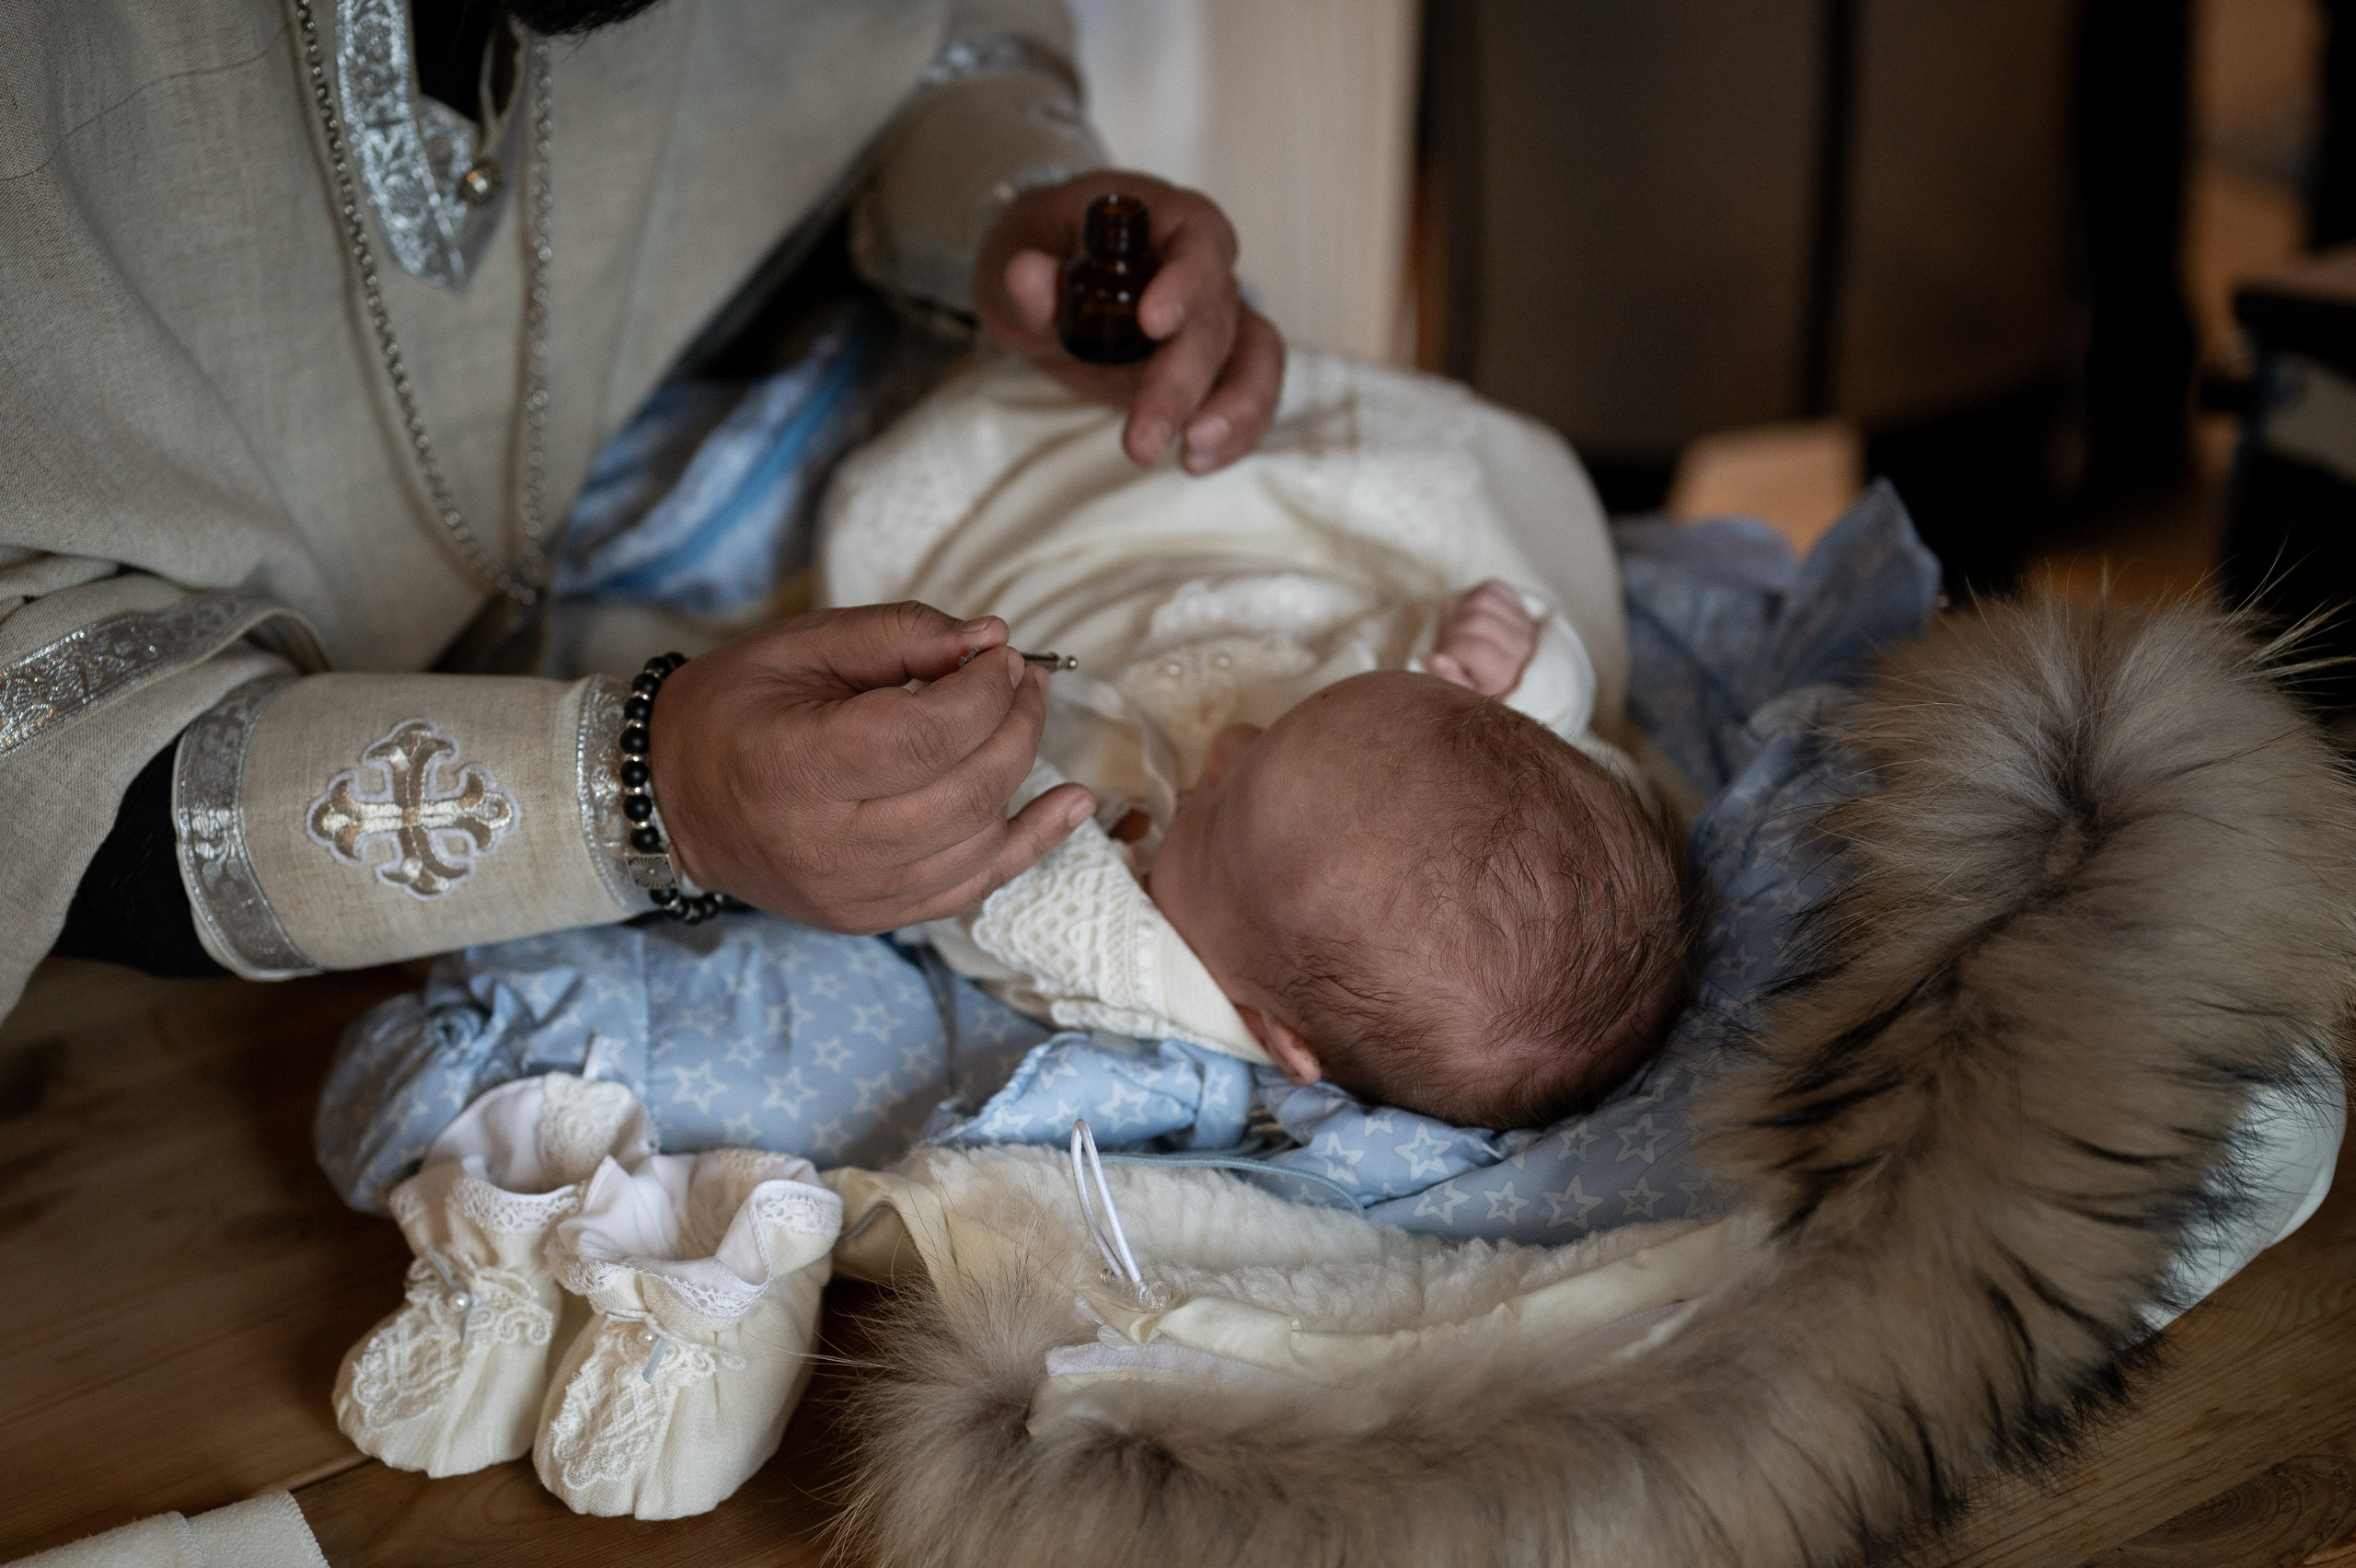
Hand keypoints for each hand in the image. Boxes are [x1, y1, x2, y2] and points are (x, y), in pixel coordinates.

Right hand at [647, 602, 1094, 932]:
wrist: (672, 800)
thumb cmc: (735, 709)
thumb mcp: (801, 646)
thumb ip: (899, 636)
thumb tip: (990, 639)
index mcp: (799, 767)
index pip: (929, 735)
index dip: (985, 690)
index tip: (1001, 655)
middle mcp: (829, 844)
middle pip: (967, 789)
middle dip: (1016, 724)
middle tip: (1023, 679)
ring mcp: (855, 892)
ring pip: (979, 840)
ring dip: (1023, 773)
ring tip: (1024, 718)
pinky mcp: (874, 917)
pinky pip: (973, 886)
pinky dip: (1031, 843)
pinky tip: (1071, 805)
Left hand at [973, 171, 1284, 475]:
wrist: (1049, 276)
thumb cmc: (1040, 253)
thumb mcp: (1013, 256)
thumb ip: (1023, 275)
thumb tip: (1028, 276)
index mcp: (1160, 220)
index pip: (1198, 237)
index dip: (1188, 279)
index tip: (1154, 323)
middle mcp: (1201, 265)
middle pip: (1217, 318)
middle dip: (1183, 383)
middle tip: (1143, 438)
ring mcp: (1216, 314)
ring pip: (1256, 356)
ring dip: (1233, 411)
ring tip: (1191, 454)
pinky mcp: (1216, 362)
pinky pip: (1249, 391)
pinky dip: (1235, 432)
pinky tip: (1194, 462)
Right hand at [1428, 581, 1537, 696]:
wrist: (1506, 678)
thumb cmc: (1477, 688)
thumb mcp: (1463, 694)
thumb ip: (1450, 681)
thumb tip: (1437, 659)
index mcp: (1507, 675)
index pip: (1476, 650)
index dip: (1452, 650)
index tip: (1448, 659)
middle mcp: (1522, 647)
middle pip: (1476, 621)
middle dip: (1454, 631)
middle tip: (1451, 645)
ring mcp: (1524, 623)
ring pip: (1483, 599)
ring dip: (1462, 611)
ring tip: (1460, 630)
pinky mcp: (1520, 605)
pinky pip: (1492, 588)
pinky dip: (1475, 598)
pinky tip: (1472, 617)